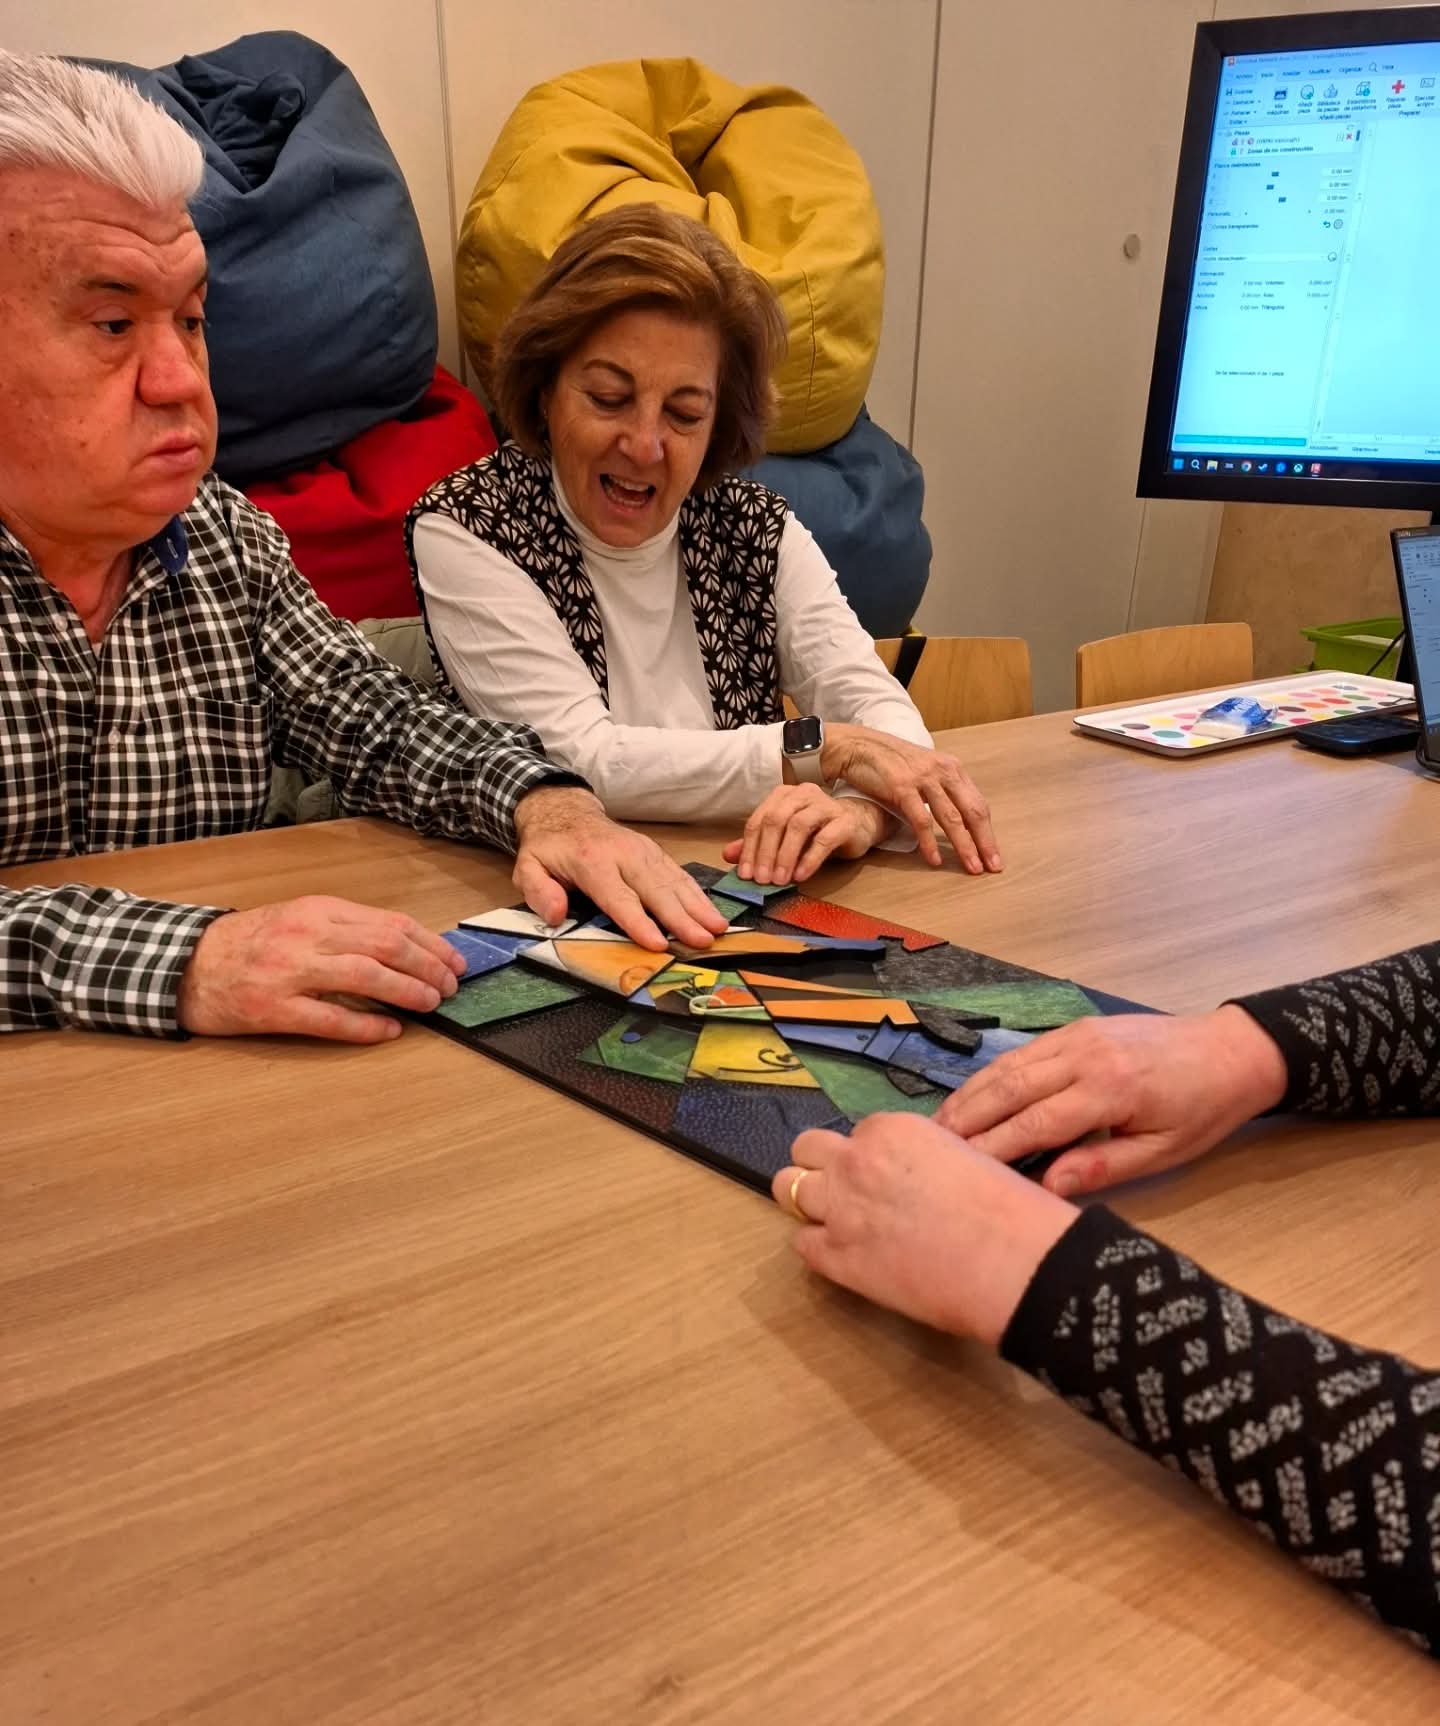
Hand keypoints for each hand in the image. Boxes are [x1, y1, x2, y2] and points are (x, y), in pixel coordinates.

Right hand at [176, 896, 463, 1041]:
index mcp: (318, 910)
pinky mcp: (273, 1009)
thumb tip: (406, 949)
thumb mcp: (298, 920)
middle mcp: (307, 935)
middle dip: (428, 967)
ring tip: (430, 1004)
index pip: (390, 922)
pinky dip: (367, 1026)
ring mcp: (289, 972)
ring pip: (366, 977)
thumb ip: (345, 930)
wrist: (184, 965)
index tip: (453, 961)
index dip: (430, 943)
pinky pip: (331, 1019)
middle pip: (386, 946)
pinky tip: (390, 1031)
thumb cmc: (248, 943)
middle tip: (450, 986)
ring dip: (407, 992)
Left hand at [512, 786, 727, 949]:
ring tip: (718, 929)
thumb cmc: (550, 847)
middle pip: (656, 890)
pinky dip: (697, 894)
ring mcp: (643, 851)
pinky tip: (712, 912)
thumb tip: (557, 915)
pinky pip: (679, 874)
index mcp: (592, 862)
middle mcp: (624, 854)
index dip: (639, 922)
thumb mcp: (527, 866)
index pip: (619, 897)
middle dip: (681, 917)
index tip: (658, 943)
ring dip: (698, 906)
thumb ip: (538, 890)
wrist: (567, 812)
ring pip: (674, 881)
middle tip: (703, 940)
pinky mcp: (654, 853)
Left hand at [721, 785, 891, 885]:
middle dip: (765, 852)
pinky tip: (800, 876)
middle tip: (761, 880)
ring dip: (785, 856)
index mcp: (784, 796)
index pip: (760, 820)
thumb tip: (728, 855)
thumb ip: (758, 843)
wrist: (858, 824)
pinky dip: (809, 859)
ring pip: (798, 826)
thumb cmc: (818, 830)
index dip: (749, 848)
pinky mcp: (845, 821)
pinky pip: (824, 838)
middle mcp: (803, 794)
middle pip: (776, 820)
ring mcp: (825, 805)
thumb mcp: (785, 837)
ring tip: (780, 880)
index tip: (745, 875)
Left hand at [772, 1114, 1076, 1346]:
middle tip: (847, 1191)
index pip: (859, 1133)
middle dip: (822, 1166)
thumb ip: (925, 1158)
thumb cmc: (1009, 1210)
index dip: (871, 1156)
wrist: (1015, 1262)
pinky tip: (846, 1256)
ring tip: (837, 1220)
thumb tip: (916, 1175)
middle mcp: (856, 1161)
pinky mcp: (835, 1258)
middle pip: (807, 1148)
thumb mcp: (965, 1156)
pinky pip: (801, 1243)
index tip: (887, 1177)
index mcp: (891, 1130)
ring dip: (809, 1201)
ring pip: (788, 1187)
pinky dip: (818, 1247)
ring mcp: (839, 1209)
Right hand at [816, 724, 1000, 873]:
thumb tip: (958, 821)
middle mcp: (944, 772)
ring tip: (972, 868)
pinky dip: (929, 842)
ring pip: (952, 818)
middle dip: (984, 842)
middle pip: (972, 812)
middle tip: (993, 867)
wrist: (861, 746)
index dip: (988, 832)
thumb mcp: (926, 771)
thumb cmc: (892, 762)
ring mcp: (924, 779)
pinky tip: (934, 860)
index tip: (993, 855)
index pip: (978, 805)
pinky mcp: (902, 787)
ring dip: (964, 846)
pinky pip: (921, 820)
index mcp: (953, 769)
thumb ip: (943, 791)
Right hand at [936, 1006, 1289, 1196]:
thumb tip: (1047, 1186)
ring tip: (939, 1126)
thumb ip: (1103, 1166)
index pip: (1036, 1123)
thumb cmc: (1201, 1110)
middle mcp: (1085, 1055)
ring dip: (970, 1094)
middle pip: (1010, 1088)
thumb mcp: (1163, 1152)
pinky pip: (1023, 1053)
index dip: (994, 1148)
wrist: (1230, 1051)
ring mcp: (1077, 1035)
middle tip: (929, 1148)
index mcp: (1110, 1090)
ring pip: (1009, 1065)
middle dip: (967, 1118)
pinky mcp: (1075, 1027)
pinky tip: (972, 1097)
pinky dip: (991, 1075)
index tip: (959, 1171)